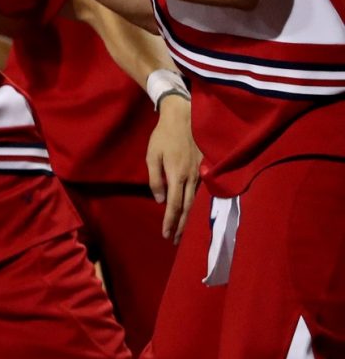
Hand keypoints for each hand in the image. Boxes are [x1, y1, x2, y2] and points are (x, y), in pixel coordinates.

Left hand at [147, 93, 200, 242]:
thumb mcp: (152, 156)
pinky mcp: (207, 168)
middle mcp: (192, 177)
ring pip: (197, 202)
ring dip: (191, 219)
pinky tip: (196, 213)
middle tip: (176, 242)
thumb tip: (161, 201)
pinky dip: (199, 206)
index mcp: (177, 175)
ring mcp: (201, 173)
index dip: (171, 222)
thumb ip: (155, 180)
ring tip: (185, 232)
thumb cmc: (163, 136)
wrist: (184, 116)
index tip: (167, 235)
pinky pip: (203, 192)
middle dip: (182, 227)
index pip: (174, 206)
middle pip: (188, 209)